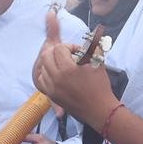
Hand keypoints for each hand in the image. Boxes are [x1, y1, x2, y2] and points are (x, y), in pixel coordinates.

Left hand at [30, 11, 112, 127]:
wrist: (98, 110)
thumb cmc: (100, 86)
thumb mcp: (98, 63)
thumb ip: (93, 46)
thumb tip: (94, 33)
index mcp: (68, 70)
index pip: (59, 48)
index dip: (69, 47)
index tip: (77, 52)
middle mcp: (57, 78)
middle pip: (46, 55)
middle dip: (57, 51)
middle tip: (67, 55)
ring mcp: (52, 87)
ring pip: (43, 66)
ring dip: (52, 61)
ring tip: (64, 64)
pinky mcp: (51, 94)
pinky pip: (42, 79)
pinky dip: (48, 73)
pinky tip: (58, 73)